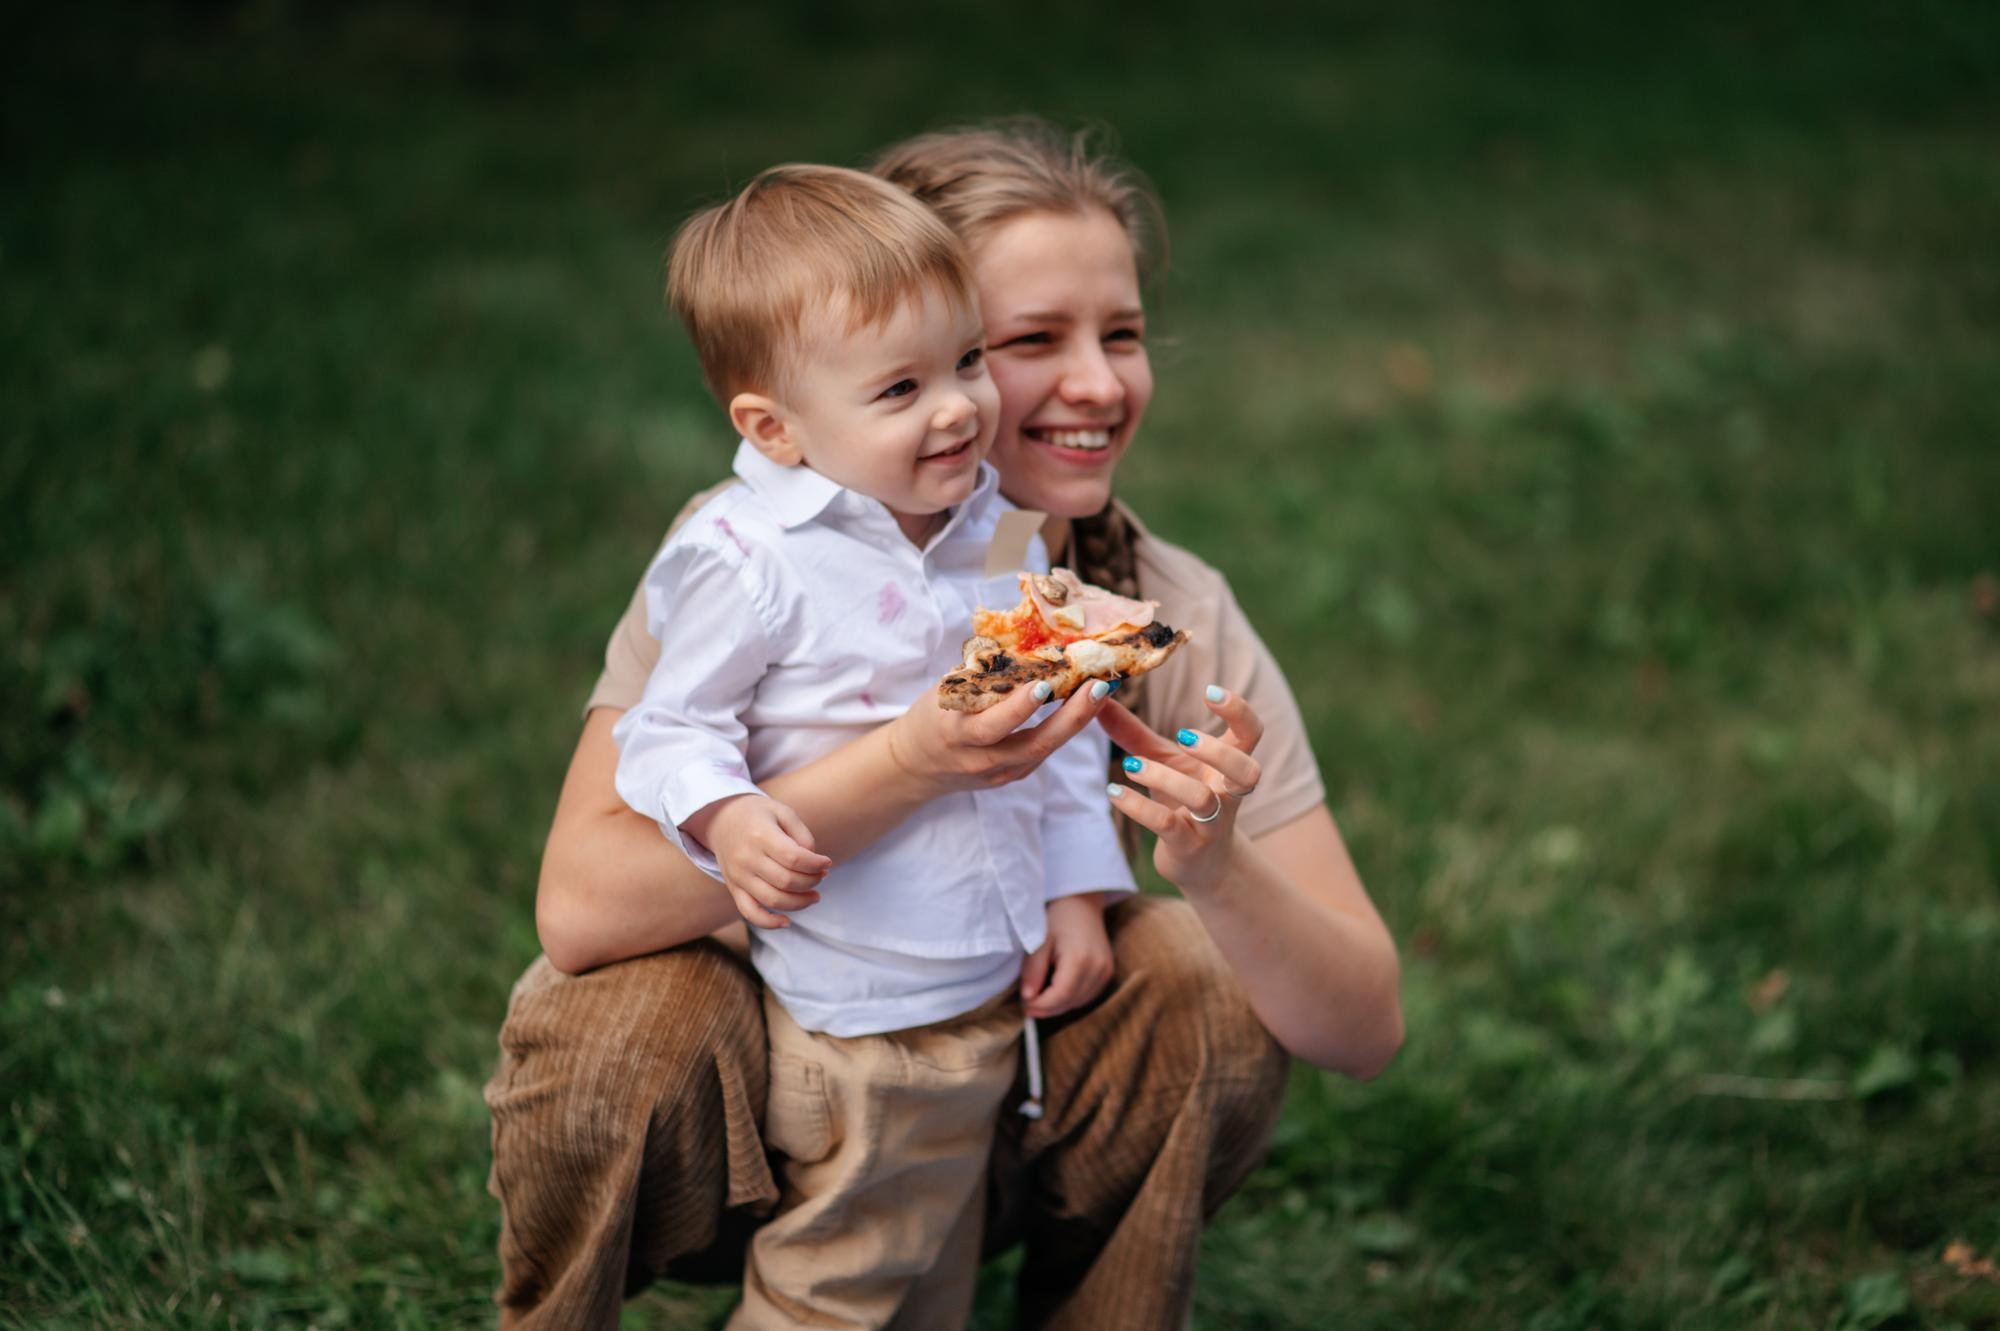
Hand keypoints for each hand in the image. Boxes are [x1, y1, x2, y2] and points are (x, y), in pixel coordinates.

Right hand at [683, 794, 831, 929]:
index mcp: (761, 835)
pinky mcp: (734, 888)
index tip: (827, 863)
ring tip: (814, 896)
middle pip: (786, 881)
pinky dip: (769, 922)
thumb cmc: (759, 815)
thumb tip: (814, 864)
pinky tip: (787, 921)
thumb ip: (802, 835)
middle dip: (811, 882)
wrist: (721, 819)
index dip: (816, 865)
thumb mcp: (783, 812)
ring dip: (800, 903)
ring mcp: (738, 876)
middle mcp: (747, 858)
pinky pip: (750, 912)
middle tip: (821, 875)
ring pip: (773, 900)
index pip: (794, 859)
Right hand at [884, 677, 1113, 794]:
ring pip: (1046, 751)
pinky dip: (1064, 729)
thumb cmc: (932, 715)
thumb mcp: (946, 692)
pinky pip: (1042, 752)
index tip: (1045, 684)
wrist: (916, 765)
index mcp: (956, 733)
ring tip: (1103, 691)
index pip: (991, 726)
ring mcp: (1000, 773)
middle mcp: (981, 759)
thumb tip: (1021, 642)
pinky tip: (1084, 705)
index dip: (1019, 707)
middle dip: (1071, 716)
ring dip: (1078, 721)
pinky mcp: (1013, 776)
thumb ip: (979, 675)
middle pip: (1034, 744)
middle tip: (1100, 686)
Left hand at [1020, 892, 1114, 1017]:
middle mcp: (1098, 967)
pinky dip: (1071, 998)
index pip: (1061, 995)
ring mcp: (1105, 970)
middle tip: (1028, 1005)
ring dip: (1059, 1005)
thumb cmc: (1058, 918)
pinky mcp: (1107, 972)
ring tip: (1040, 997)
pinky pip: (1088, 995)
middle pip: (1071, 1001)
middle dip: (1048, 1008)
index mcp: (1080, 959)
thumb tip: (1028, 997)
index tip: (1025, 1005)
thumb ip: (1033, 971)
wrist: (1081, 903)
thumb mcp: (1039, 941)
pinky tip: (1057, 991)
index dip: (1042, 1005)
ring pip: (1080, 1001)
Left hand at [1099, 686, 1264, 892]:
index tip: (1210, 691)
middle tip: (1183, 736)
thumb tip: (1099, 697)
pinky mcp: (1188, 846)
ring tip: (1130, 765)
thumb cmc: (1182, 802)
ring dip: (1165, 778)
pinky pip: (1168, 826)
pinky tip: (1114, 792)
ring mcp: (1211, 823)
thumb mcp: (1162, 762)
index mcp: (1229, 766)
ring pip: (1201, 799)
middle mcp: (1228, 794)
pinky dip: (1139, 808)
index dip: (1239, 711)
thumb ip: (1134, 732)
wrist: (1199, 864)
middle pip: (1246, 770)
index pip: (1251, 733)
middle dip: (1217, 751)